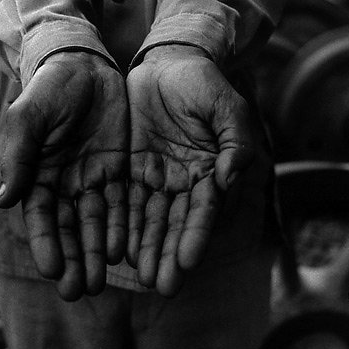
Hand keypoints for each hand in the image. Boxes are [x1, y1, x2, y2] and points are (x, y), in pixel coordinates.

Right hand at [0, 51, 127, 299]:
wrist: (83, 64)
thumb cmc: (48, 90)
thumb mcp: (29, 118)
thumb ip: (19, 157)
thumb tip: (4, 200)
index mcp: (36, 175)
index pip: (40, 218)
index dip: (46, 244)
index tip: (54, 271)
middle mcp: (63, 184)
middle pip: (68, 229)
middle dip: (74, 260)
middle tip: (80, 291)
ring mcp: (91, 179)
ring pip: (95, 224)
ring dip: (97, 253)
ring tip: (101, 282)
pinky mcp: (118, 170)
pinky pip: (121, 204)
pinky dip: (121, 228)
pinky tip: (124, 251)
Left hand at [127, 45, 254, 295]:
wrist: (167, 62)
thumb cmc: (203, 83)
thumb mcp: (225, 106)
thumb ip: (234, 140)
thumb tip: (230, 176)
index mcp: (211, 172)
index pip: (203, 210)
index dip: (195, 236)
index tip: (187, 263)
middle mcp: (184, 182)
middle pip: (175, 224)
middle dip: (168, 255)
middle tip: (160, 285)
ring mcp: (156, 177)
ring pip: (148, 219)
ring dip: (145, 249)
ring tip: (138, 277)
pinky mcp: (129, 169)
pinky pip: (123, 200)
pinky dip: (121, 225)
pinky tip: (115, 249)